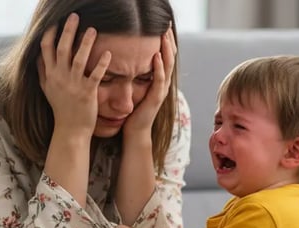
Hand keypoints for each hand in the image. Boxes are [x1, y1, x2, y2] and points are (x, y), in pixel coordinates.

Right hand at [38, 13, 111, 138]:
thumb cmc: (61, 108)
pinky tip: (107, 53)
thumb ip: (43, 71)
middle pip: (62, 49)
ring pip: (79, 59)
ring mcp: (74, 84)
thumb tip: (37, 56)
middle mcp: (60, 77)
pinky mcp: (87, 92)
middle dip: (68, 31)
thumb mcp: (47, 89)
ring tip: (92, 29)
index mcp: (50, 75)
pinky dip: (101, 63)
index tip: (55, 22)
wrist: (70, 130)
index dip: (50, 33)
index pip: (46, 49)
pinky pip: (95, 75)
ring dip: (86, 43)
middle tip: (74, 16)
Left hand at [122, 25, 175, 140]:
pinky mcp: (156, 98)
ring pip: (168, 66)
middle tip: (167, 25)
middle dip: (169, 41)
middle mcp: (163, 83)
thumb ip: (136, 74)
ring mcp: (161, 91)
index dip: (165, 41)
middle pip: (171, 57)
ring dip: (167, 50)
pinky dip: (159, 68)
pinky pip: (159, 80)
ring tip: (165, 36)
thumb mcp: (135, 87)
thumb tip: (127, 59)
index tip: (162, 26)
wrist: (135, 131)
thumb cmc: (133, 111)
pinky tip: (157, 56)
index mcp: (158, 80)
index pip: (166, 56)